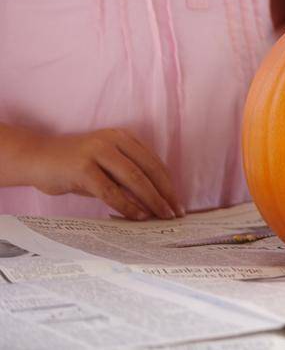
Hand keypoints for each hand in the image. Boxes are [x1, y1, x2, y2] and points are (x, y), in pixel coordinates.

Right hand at [13, 128, 183, 220]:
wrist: (36, 158)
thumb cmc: (72, 167)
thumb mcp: (104, 169)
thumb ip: (125, 181)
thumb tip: (151, 203)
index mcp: (124, 138)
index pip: (154, 162)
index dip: (168, 184)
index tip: (177, 202)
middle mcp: (114, 141)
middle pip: (149, 170)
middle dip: (165, 193)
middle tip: (175, 213)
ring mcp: (98, 152)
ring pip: (134, 178)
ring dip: (150, 200)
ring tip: (161, 216)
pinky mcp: (83, 168)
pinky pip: (110, 190)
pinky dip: (126, 204)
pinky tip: (136, 216)